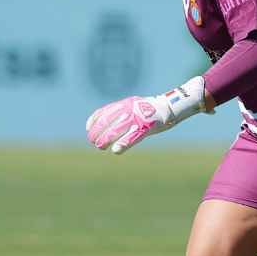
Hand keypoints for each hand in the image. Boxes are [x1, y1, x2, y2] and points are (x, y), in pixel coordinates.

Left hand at [86, 76, 211, 154]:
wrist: (167, 108)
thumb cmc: (147, 109)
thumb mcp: (130, 105)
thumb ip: (118, 111)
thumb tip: (101, 121)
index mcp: (123, 105)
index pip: (102, 113)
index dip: (93, 122)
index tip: (90, 129)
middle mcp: (127, 111)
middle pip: (106, 124)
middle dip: (97, 134)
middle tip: (95, 141)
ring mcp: (136, 120)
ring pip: (115, 131)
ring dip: (105, 141)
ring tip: (101, 146)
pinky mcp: (145, 128)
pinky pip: (131, 138)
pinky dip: (122, 144)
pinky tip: (115, 151)